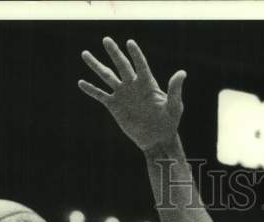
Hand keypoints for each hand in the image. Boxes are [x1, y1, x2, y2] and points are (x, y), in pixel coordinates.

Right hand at [78, 37, 185, 151]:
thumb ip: (175, 90)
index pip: (140, 65)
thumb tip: (182, 72)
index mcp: (147, 83)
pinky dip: (91, 89)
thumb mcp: (174, 107)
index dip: (136, 54)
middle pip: (122, 65)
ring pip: (107, 76)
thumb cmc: (169, 123)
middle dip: (114, 53)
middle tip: (106, 40)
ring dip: (96, 65)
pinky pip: (100, 95)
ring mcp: (122, 94)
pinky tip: (81, 83)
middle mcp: (133, 85)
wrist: (156, 140)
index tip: (130, 43)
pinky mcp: (114, 106)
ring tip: (85, 54)